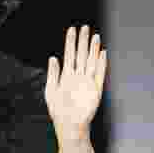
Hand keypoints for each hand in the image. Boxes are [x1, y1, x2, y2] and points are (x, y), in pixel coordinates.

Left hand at [45, 25, 106, 152]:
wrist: (69, 125)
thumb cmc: (58, 110)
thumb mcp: (50, 90)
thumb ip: (53, 73)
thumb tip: (53, 58)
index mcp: (66, 75)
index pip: (69, 54)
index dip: (71, 42)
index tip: (72, 30)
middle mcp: (78, 76)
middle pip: (81, 55)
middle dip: (83, 41)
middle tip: (85, 27)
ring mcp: (87, 82)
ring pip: (91, 61)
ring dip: (93, 49)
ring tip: (96, 36)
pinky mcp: (96, 90)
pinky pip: (100, 74)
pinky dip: (102, 64)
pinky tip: (103, 53)